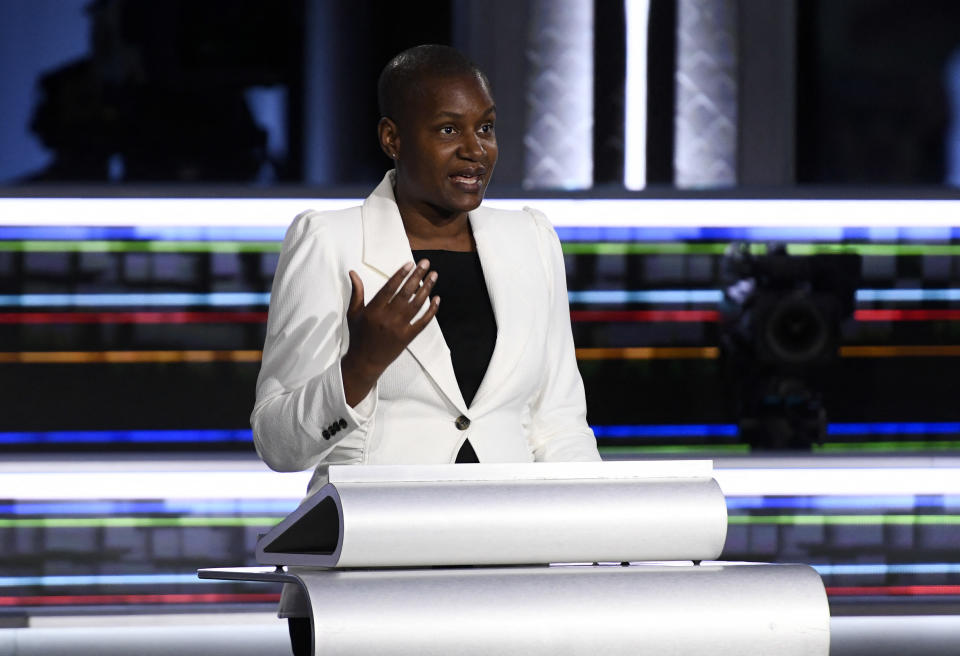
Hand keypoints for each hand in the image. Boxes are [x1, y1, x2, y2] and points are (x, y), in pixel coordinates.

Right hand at [341, 260, 439, 405]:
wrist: (365, 361)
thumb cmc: (359, 335)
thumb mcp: (353, 313)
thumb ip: (357, 292)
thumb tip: (353, 272)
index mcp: (373, 310)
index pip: (389, 288)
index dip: (400, 275)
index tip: (410, 264)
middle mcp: (387, 318)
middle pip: (405, 293)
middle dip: (417, 276)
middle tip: (426, 264)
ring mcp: (399, 328)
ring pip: (416, 305)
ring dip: (427, 289)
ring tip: (434, 276)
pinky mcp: (408, 337)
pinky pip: (423, 322)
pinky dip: (431, 310)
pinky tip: (437, 299)